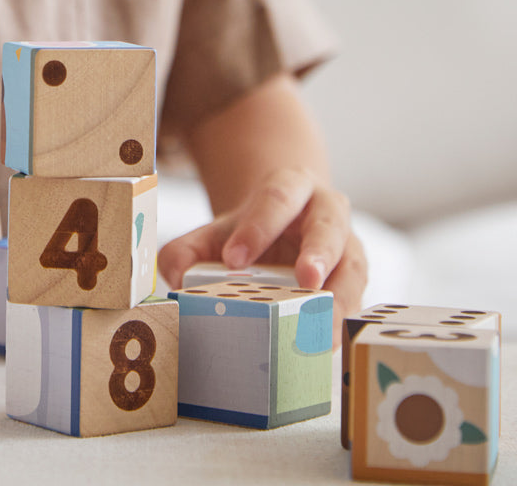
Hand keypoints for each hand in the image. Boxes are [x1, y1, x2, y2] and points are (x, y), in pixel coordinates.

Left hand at [157, 168, 367, 346]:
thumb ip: (189, 249)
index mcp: (292, 187)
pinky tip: (325, 346)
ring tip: (322, 330)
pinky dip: (342, 323)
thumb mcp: (220, 231)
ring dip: (340, 298)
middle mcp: (328, 211)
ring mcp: (349, 245)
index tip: (233, 259)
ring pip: (353, 267)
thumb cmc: (252, 232)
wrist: (289, 225)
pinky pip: (356, 300)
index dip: (257, 227)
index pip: (276, 199)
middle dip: (318, 253)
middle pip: (328, 226)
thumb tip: (176, 277)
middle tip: (306, 280)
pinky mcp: (356, 279)